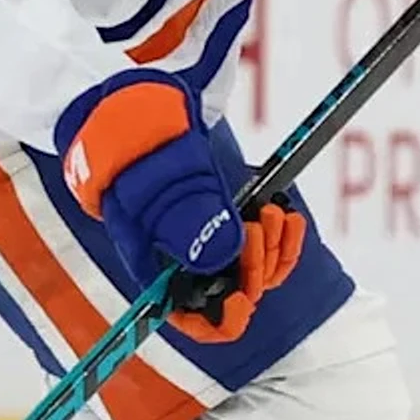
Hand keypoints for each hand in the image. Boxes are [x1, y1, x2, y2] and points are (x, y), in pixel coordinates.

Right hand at [55, 71, 303, 343]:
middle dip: (253, 267)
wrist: (137, 101)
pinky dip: (280, 236)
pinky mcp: (226, 218)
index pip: (188, 318)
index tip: (242, 296)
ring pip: (252, 271)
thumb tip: (222, 255)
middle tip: (257, 222)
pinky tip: (287, 214)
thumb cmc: (132, 136)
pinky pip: (263, 245)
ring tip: (271, 209)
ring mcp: (205, 239)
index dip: (219, 319)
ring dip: (271, 248)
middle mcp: (180, 260)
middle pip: (229, 295)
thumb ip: (185, 213)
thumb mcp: (157, 170)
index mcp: (152, 262)